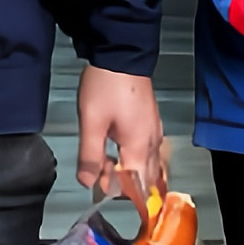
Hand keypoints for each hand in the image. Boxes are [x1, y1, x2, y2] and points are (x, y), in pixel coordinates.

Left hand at [76, 68, 169, 208]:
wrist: (122, 53)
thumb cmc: (106, 86)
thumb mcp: (91, 122)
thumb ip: (90, 156)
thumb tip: (88, 183)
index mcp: (139, 146)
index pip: (136, 185)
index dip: (118, 191)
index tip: (99, 186)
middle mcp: (152, 142)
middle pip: (147, 178)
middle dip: (126, 184)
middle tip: (102, 175)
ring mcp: (155, 131)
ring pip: (150, 164)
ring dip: (130, 170)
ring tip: (108, 162)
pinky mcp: (152, 122)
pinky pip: (150, 150)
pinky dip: (137, 158)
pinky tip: (120, 151)